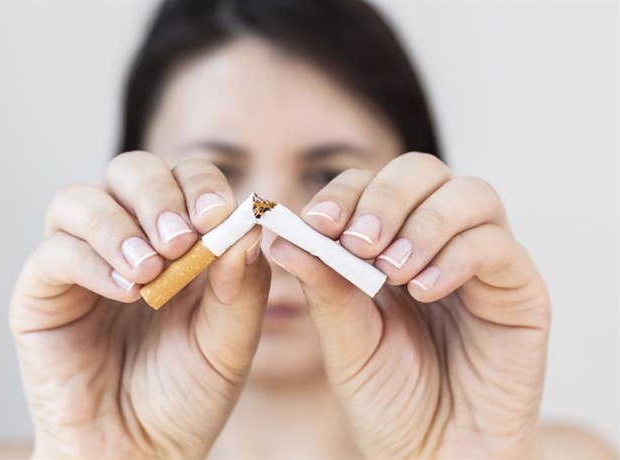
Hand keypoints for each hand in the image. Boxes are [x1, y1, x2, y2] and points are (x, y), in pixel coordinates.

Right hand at [10, 152, 269, 458]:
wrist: (139, 451)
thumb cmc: (186, 394)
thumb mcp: (230, 341)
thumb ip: (243, 286)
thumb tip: (248, 227)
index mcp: (176, 241)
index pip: (183, 178)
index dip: (200, 184)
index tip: (219, 214)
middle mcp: (127, 239)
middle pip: (129, 171)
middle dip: (157, 196)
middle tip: (181, 239)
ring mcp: (82, 262)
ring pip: (80, 200)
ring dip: (119, 225)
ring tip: (150, 270)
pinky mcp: (42, 293)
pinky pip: (54, 253)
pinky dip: (91, 260)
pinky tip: (126, 290)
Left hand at [270, 152, 549, 457]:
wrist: (435, 453)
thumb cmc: (388, 398)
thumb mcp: (345, 340)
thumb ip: (323, 286)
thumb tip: (280, 235)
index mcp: (389, 244)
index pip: (370, 185)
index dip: (345, 193)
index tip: (318, 222)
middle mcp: (437, 240)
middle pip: (422, 171)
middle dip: (386, 198)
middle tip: (359, 241)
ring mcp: (481, 260)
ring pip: (470, 194)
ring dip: (424, 223)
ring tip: (393, 272)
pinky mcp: (519, 287)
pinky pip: (497, 244)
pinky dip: (457, 256)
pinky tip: (425, 290)